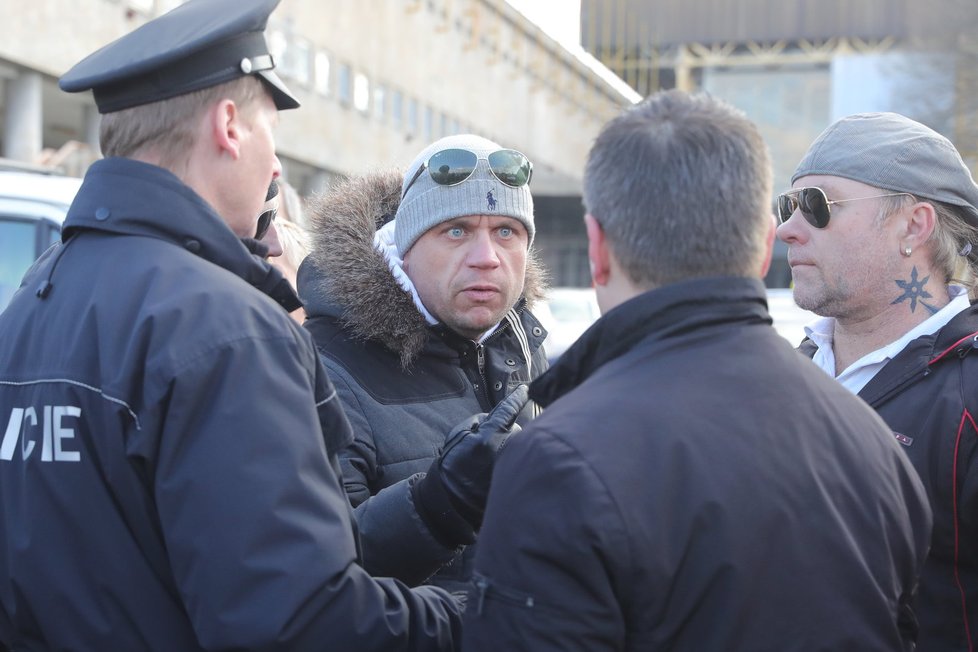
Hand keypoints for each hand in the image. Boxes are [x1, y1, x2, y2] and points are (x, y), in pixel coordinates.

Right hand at [412, 385, 528, 545]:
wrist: (452, 502)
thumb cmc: (452, 466)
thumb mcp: (458, 436)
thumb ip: (478, 421)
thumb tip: (496, 417)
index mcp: (489, 437)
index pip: (508, 411)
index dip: (517, 398)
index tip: (526, 390)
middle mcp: (506, 450)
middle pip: (517, 430)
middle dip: (507, 433)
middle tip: (490, 446)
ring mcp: (514, 466)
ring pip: (519, 447)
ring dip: (510, 449)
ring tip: (491, 463)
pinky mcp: (517, 479)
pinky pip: (520, 462)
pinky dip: (513, 463)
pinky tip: (497, 472)